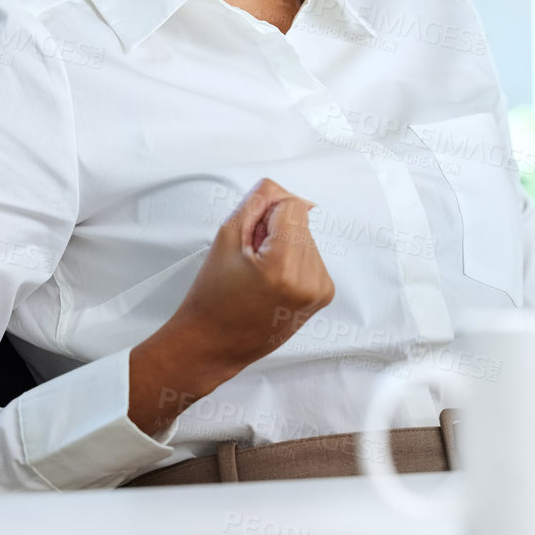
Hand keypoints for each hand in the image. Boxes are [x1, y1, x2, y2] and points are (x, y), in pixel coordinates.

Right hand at [128, 179, 334, 434]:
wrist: (213, 344)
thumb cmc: (213, 297)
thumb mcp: (226, 237)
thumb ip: (257, 202)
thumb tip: (283, 190)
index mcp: (285, 265)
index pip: (292, 205)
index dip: (265, 213)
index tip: (248, 237)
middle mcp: (310, 279)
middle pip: (301, 222)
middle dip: (275, 230)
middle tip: (250, 259)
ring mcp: (319, 290)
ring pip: (306, 238)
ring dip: (284, 246)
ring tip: (258, 273)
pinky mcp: (322, 296)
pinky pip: (311, 258)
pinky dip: (292, 261)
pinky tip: (271, 281)